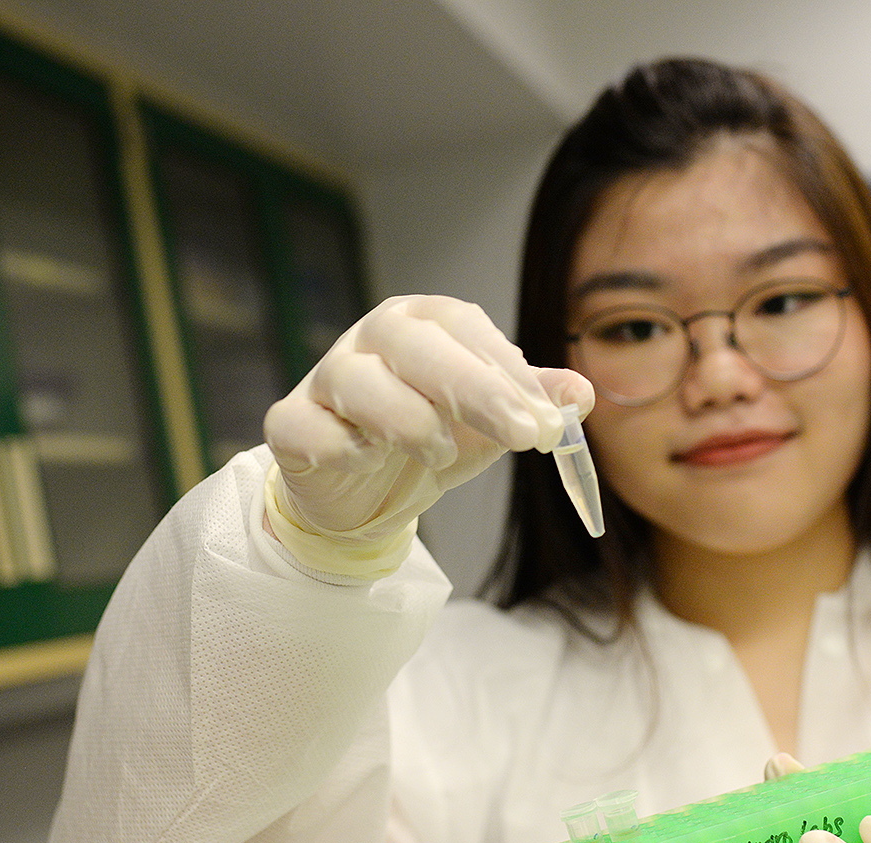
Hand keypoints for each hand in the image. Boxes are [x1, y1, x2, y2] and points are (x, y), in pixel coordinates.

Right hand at [263, 295, 591, 569]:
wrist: (364, 493)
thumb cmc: (431, 439)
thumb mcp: (492, 422)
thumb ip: (534, 404)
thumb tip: (581, 394)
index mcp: (423, 321)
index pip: (465, 328)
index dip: (508, 371)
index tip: (547, 420)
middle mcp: (371, 338)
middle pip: (416, 345)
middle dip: (476, 390)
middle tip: (525, 436)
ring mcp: (324, 376)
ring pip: (359, 382)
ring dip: (409, 421)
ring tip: (440, 453)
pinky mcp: (289, 422)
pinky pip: (310, 429)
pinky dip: (345, 450)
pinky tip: (369, 462)